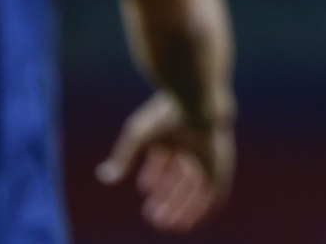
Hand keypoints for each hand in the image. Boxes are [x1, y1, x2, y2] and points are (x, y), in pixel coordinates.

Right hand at [97, 91, 233, 231]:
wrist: (198, 101)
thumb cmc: (167, 113)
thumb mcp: (139, 136)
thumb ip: (123, 157)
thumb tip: (104, 177)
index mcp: (174, 134)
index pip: (164, 160)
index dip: (153, 176)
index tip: (144, 189)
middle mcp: (192, 145)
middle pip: (179, 177)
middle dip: (166, 198)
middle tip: (153, 217)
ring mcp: (208, 154)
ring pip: (195, 186)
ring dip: (181, 206)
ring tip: (166, 224)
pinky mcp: (220, 162)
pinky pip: (215, 191)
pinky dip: (203, 208)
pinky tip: (191, 222)